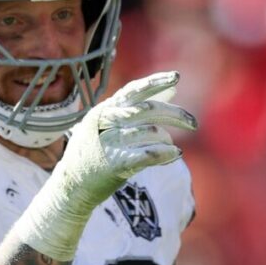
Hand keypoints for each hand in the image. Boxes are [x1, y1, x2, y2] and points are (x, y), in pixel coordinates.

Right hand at [14, 70, 196, 259]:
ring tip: (170, 147)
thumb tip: (172, 89)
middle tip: (193, 123)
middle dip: (174, 114)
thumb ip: (140, 107)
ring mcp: (108, 142)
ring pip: (149, 132)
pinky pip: (147, 154)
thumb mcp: (111, 125)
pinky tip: (175, 154)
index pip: (133, 90)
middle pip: (146, 110)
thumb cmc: (96, 154)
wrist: (72, 187)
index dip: (155, 81)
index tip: (177, 76)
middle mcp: (105, 122)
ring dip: (166, 139)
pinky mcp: (113, 164)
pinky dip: (164, 154)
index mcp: (104, 109)